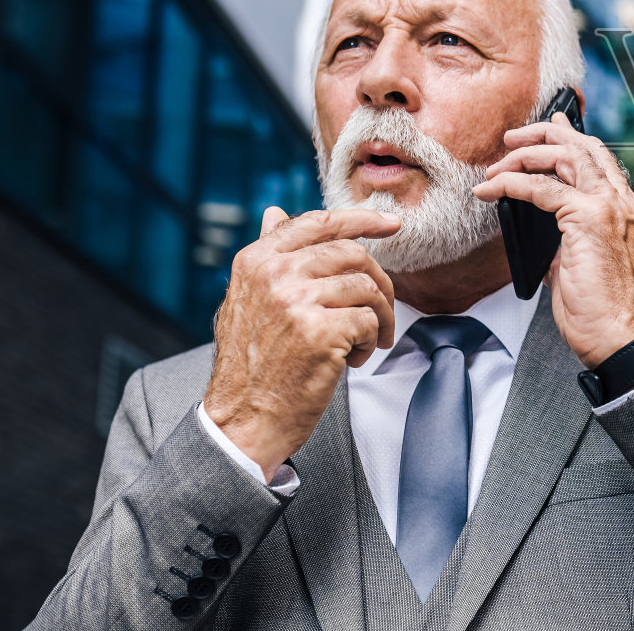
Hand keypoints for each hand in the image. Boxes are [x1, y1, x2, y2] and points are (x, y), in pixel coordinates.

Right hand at [203, 206, 400, 480]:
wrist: (242, 421)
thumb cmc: (250, 365)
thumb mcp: (246, 300)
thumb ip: (268, 257)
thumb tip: (276, 212)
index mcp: (257, 261)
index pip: (318, 223)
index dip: (361, 219)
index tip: (391, 223)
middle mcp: (275, 274)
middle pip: (353, 254)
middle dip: (379, 281)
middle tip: (381, 309)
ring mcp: (298, 301)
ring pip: (367, 288)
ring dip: (377, 318)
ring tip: (363, 342)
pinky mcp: (321, 331)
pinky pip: (369, 321)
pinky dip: (369, 343)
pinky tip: (351, 360)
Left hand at [474, 112, 633, 368]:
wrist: (622, 338)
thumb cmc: (605, 314)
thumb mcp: (585, 267)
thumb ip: (570, 242)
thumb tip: (544, 234)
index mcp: (627, 212)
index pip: (601, 161)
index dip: (573, 140)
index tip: (554, 127)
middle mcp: (623, 203)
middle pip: (584, 148)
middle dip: (546, 135)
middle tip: (513, 138)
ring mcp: (610, 208)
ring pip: (566, 157)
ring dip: (526, 154)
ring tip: (498, 162)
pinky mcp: (589, 220)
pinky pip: (542, 188)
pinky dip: (512, 183)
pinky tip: (492, 189)